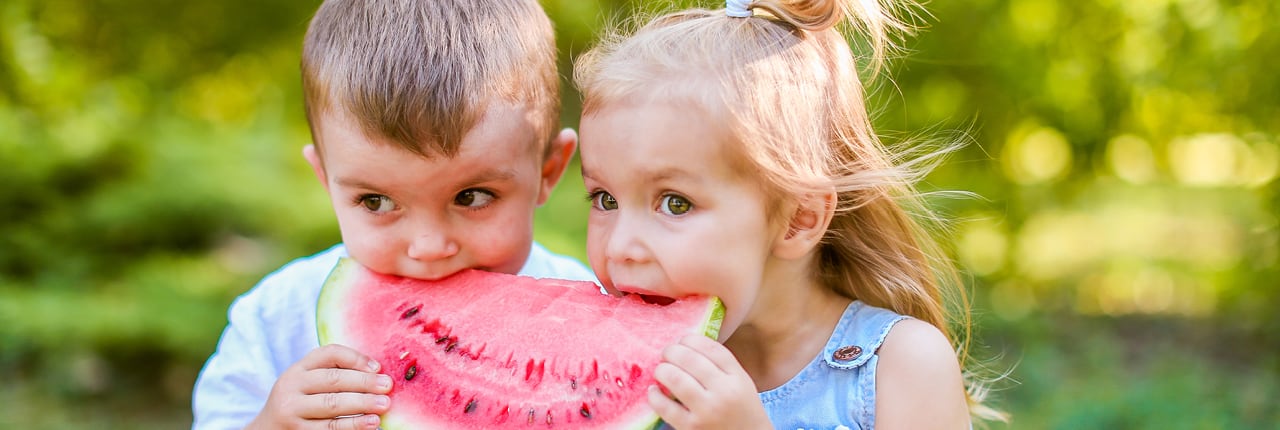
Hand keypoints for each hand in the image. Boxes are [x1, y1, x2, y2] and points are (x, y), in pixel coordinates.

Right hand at [248, 344, 392, 429]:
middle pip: (333, 380)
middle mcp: (291, 387)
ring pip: (332, 405)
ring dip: (362, 404)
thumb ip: (333, 373)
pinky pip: (329, 429)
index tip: (378, 367)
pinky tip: (370, 424)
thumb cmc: (299, 402)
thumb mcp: (306, 383)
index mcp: (298, 369)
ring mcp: (292, 411)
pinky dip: (352, 426)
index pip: (329, 354)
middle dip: (364, 382)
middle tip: (388, 386)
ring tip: (383, 406)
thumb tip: (377, 372)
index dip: (356, 358)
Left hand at [648, 335, 770, 428]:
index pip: (711, 348)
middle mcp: (724, 392)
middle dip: (672, 351)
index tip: (682, 341)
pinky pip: (665, 406)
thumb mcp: (741, 384)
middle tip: (666, 353)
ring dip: (662, 370)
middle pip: (690, 359)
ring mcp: (707, 411)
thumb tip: (686, 346)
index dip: (691, 339)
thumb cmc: (742, 411)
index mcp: (738, 378)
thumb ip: (721, 366)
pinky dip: (654, 396)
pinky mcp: (691, 428)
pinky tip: (654, 391)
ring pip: (675, 378)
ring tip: (660, 370)